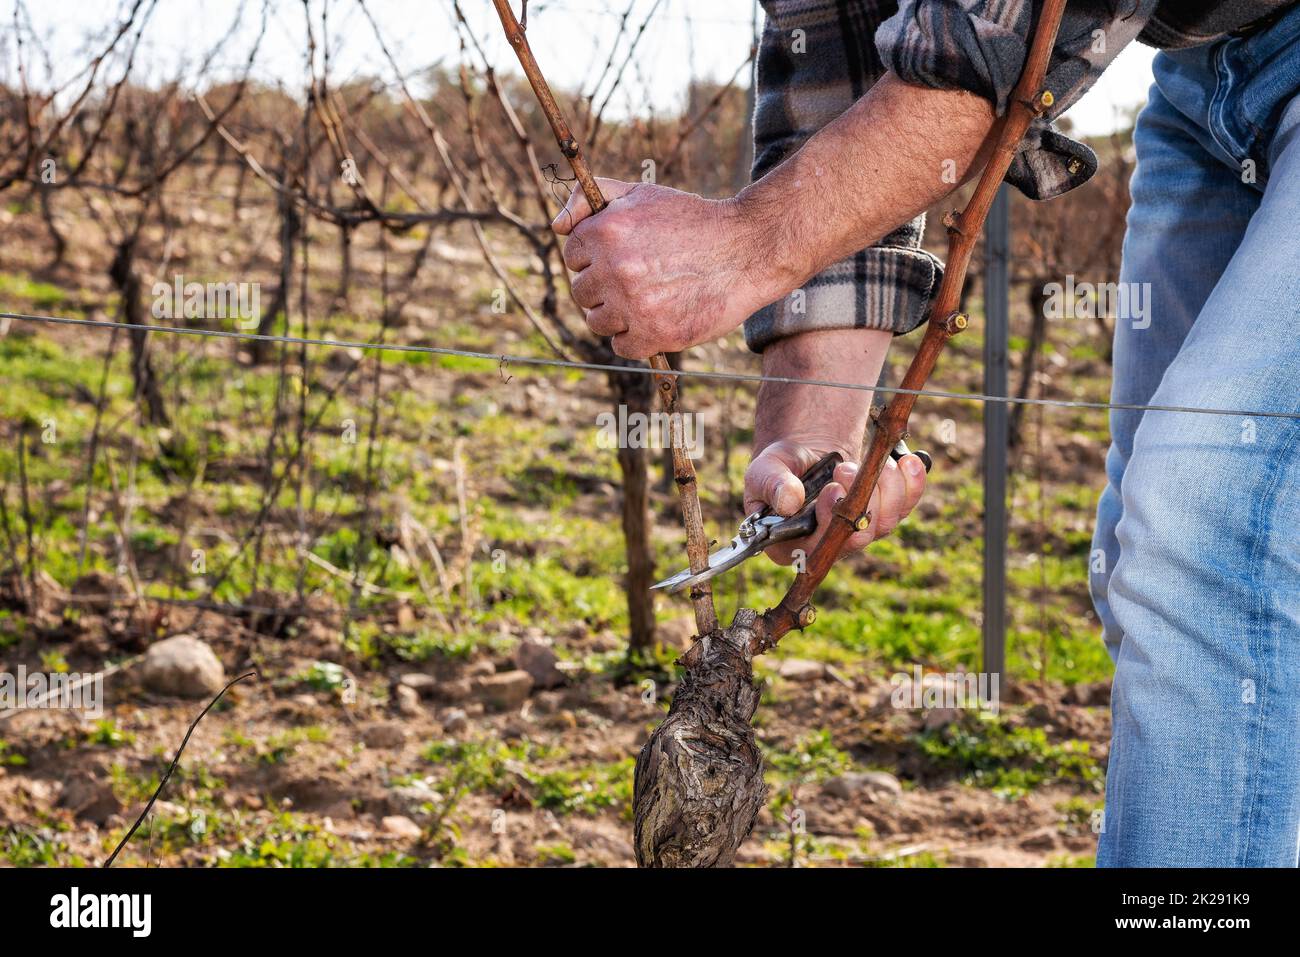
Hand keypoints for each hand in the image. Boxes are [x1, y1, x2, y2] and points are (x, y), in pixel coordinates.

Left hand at [551, 178, 783, 358]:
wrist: (746, 249)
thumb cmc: (692, 221)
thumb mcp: (641, 193)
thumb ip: (592, 199)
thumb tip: (557, 226)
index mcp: (605, 232)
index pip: (573, 255)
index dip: (595, 257)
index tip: (620, 257)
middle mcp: (614, 268)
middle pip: (581, 292)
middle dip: (603, 288)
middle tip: (636, 280)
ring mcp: (633, 304)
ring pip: (597, 322)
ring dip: (616, 315)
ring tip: (646, 300)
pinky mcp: (654, 333)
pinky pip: (621, 346)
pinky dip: (634, 339)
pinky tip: (655, 320)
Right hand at [744, 438, 927, 565]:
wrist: (805, 454)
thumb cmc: (779, 468)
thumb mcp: (764, 471)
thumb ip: (772, 485)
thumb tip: (789, 501)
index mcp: (795, 544)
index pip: (818, 549)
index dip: (830, 523)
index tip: (832, 490)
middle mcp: (831, 544)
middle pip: (859, 538)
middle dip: (860, 501)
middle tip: (845, 468)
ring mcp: (860, 530)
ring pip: (885, 522)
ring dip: (885, 488)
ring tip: (868, 460)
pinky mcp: (882, 512)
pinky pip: (905, 505)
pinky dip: (912, 483)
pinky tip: (910, 462)